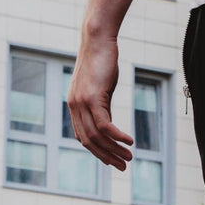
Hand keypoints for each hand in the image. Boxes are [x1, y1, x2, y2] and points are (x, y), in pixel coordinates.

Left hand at [67, 37, 133, 169]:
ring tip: (129, 158)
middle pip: (89, 141)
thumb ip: (101, 104)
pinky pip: (104, 125)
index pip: (83, 137)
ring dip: (114, 150)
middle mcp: (74, 107)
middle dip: (106, 156)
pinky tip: (130, 141)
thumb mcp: (100, 85)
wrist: (97, 38)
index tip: (112, 159)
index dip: (97, 151)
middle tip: (123, 166)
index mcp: (74, 105)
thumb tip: (107, 122)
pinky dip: (117, 136)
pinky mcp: (93, 97)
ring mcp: (82, 103)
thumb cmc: (102, 59)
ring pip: (97, 136)